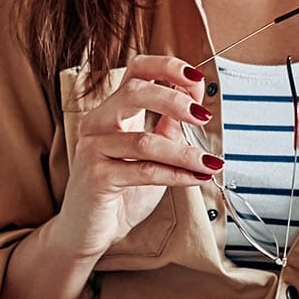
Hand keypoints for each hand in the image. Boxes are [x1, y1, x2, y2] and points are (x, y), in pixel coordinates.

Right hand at [49, 55, 214, 260]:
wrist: (88, 231)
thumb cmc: (120, 192)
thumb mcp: (152, 155)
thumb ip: (168, 129)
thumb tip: (196, 106)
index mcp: (112, 110)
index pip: (135, 70)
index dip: (166, 67)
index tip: (196, 78)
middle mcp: (97, 123)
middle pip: (134, 91)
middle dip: (174, 99)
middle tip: (202, 116)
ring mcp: (93, 148)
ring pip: (144, 140)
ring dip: (185, 152)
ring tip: (210, 163)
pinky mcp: (96, 177)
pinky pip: (143, 171)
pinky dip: (175, 174)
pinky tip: (195, 179)